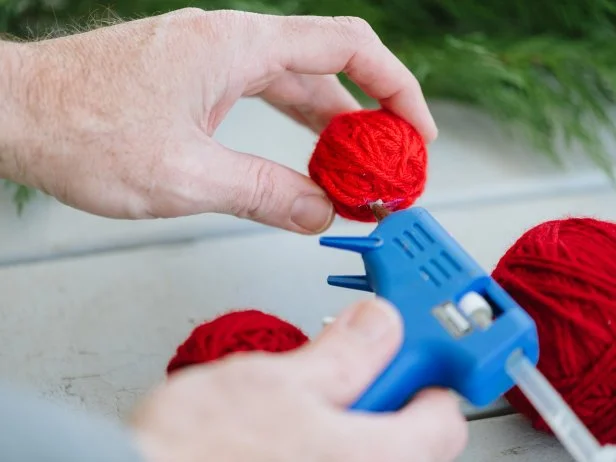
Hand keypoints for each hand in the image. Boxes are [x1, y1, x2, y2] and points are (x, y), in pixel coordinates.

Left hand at [1, 9, 435, 232]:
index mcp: (237, 46)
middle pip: (327, 71)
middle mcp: (230, 42)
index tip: (415, 131)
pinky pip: (262, 98)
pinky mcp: (195, 81)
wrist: (15, 114)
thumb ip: (264, 194)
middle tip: (388, 168)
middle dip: (367, 121)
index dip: (395, 87)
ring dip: (330, 130)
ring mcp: (211, 59)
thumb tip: (320, 212)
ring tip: (354, 174)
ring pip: (294, 87)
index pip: (348, 48)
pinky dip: (291, 130)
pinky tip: (301, 163)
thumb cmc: (79, 131)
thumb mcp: (186, 177)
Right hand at [128, 299, 466, 461]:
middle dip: (388, 373)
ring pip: (369, 432)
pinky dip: (330, 417)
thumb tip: (379, 323)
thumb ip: (345, 352)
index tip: (424, 335)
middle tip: (367, 338)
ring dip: (355, 392)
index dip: (438, 366)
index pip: (446, 415)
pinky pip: (338, 447)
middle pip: (410, 423)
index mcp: (377, 457)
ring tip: (325, 365)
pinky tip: (303, 398)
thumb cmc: (201, 454)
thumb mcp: (281, 382)